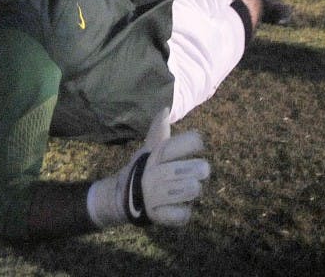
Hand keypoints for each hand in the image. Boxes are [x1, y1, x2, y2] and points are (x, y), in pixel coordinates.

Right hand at [87, 108, 209, 227]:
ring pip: (187, 191)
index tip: (199, 144)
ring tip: (194, 187)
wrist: (121, 196)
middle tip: (203, 170)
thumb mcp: (150, 148)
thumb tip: (165, 108)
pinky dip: (184, 212)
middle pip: (187, 169)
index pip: (177, 145)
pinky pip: (180, 215)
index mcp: (155, 155)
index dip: (193, 142)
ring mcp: (153, 196)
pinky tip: (183, 207)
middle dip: (200, 169)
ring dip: (194, 189)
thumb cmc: (145, 167)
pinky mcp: (156, 216)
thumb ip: (159, 130)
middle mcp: (153, 174)